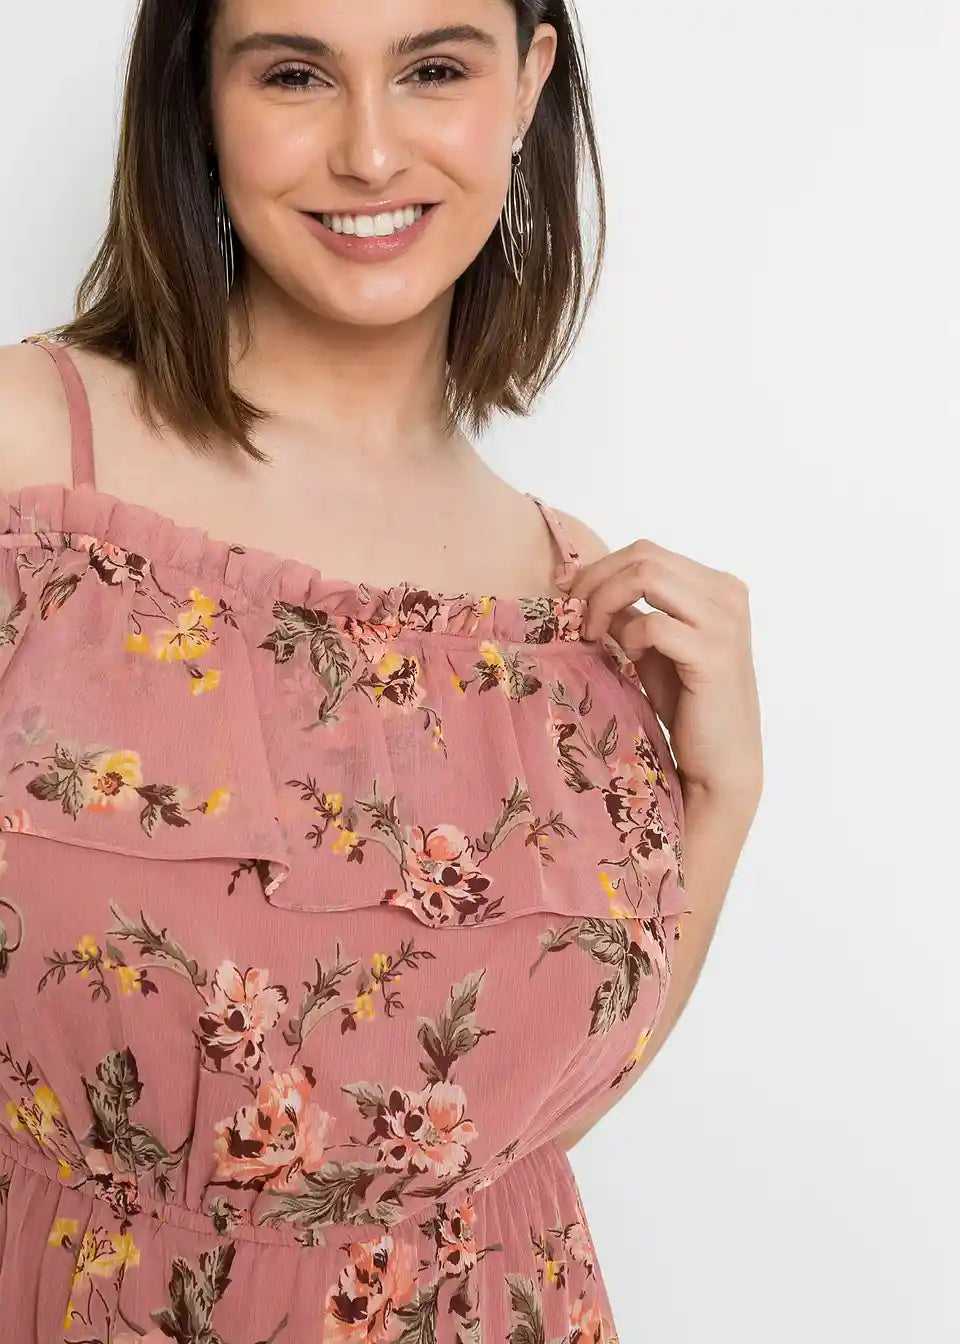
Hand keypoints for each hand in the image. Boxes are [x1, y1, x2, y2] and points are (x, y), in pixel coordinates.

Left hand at [556, 540, 762, 801]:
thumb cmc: (688, 706)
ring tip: (593, 635)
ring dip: (604, 601)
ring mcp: (725, 621)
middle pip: (644, 556)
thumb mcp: (650, 648)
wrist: (722, 761)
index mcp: (717, 586)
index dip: (598, 567)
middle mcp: (727, 594)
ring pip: (647, 575)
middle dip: (595, 581)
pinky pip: (653, 623)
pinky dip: (629, 635)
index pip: (647, 552)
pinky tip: (628, 657)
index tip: (565, 590)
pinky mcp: (714, 653)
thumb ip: (627, 613)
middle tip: (573, 616)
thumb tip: (578, 584)